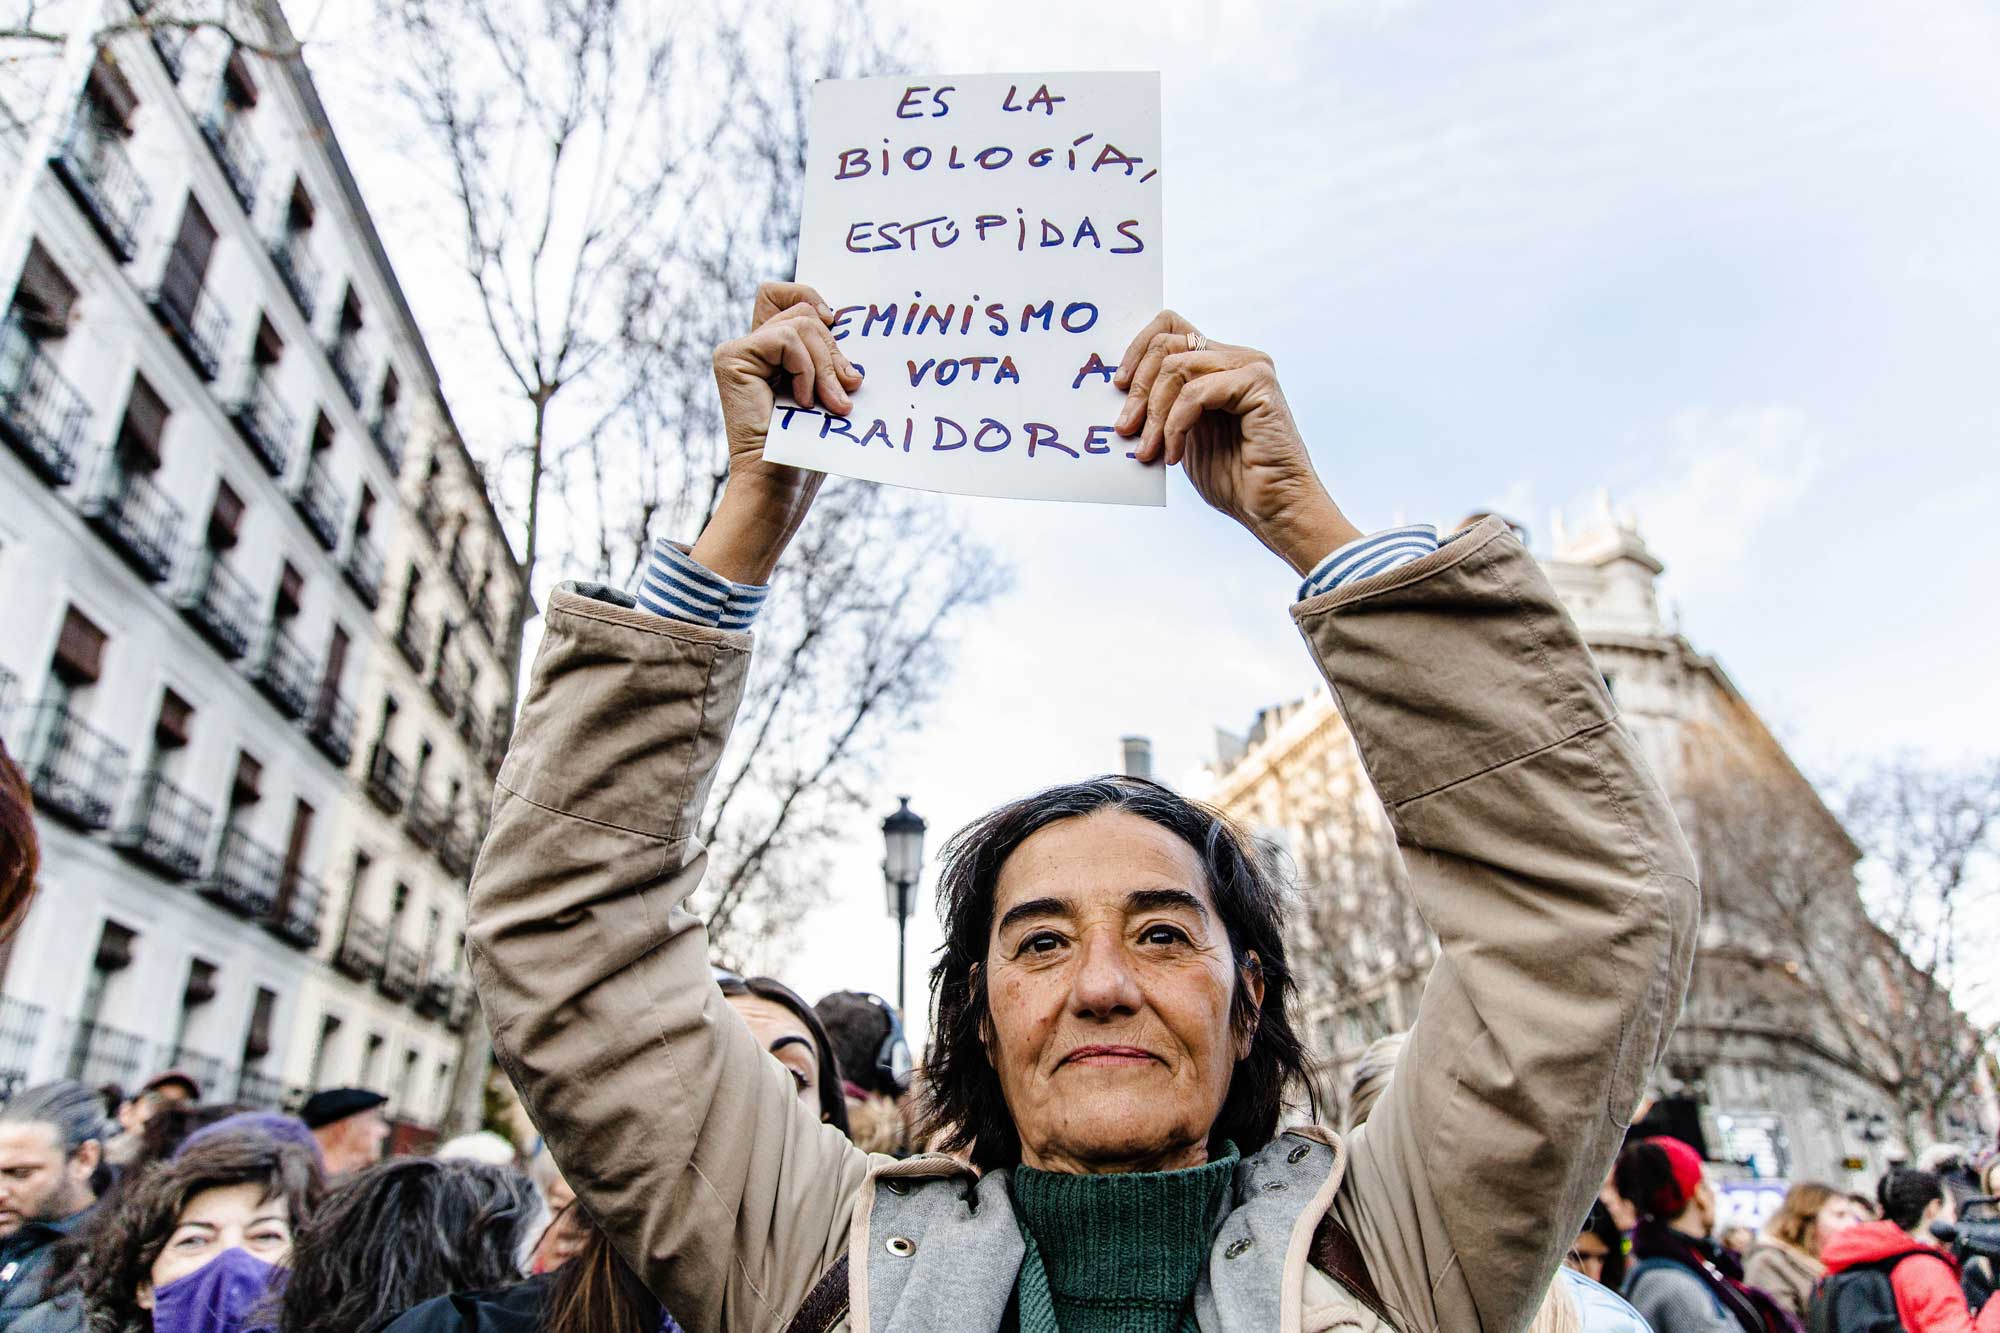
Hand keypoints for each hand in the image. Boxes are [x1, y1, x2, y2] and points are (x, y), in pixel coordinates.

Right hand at [695, 282, 864, 582]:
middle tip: (850, 386)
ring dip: (825, 365)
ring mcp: (739, 350)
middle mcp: (753, 345)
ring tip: (832, 403)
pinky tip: (803, 400)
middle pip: (804, 310)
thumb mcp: (829, 386)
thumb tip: (841, 318)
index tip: (836, 319)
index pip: (786, 294)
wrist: (783, 481)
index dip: (810, 294)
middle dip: (834, 349)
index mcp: (774, 350)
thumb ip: (828, 352)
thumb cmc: (811, 443)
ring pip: (800, 323)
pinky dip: (805, 369)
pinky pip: (785, 339)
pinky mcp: (730, 357)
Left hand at [1114, 311, 1361, 575]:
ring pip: (1177, 367)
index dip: (1137, 350)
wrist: (1271, 508)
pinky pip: (1197, 391)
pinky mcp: (1258, 384)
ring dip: (1155, 413)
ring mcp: (1249, 367)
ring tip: (1149, 451)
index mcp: (1217, 364)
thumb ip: (1164, 406)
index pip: (1170, 328)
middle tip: (1126, 428)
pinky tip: (1175, 454)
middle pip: (1167, 344)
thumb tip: (1120, 391)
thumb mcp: (1183, 434)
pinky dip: (1177, 424)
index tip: (1118, 387)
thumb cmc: (1231, 478)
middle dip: (1139, 388)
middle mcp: (1235, 358)